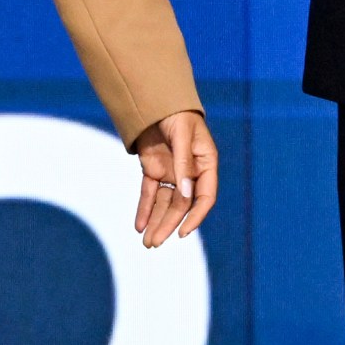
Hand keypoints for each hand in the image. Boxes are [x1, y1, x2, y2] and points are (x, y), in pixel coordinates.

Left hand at [132, 110, 217, 247]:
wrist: (156, 100)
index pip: (204, 196)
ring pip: (165, 204)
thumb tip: (185, 195)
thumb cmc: (177, 114)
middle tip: (155, 243)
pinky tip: (139, 226)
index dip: (195, 216)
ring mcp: (172, 173)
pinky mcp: (155, 171)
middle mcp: (190, 173)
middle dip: (167, 225)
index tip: (182, 232)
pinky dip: (144, 209)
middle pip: (181, 205)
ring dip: (156, 222)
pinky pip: (150, 194)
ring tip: (147, 243)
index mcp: (206, 164)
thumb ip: (183, 164)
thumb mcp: (182, 135)